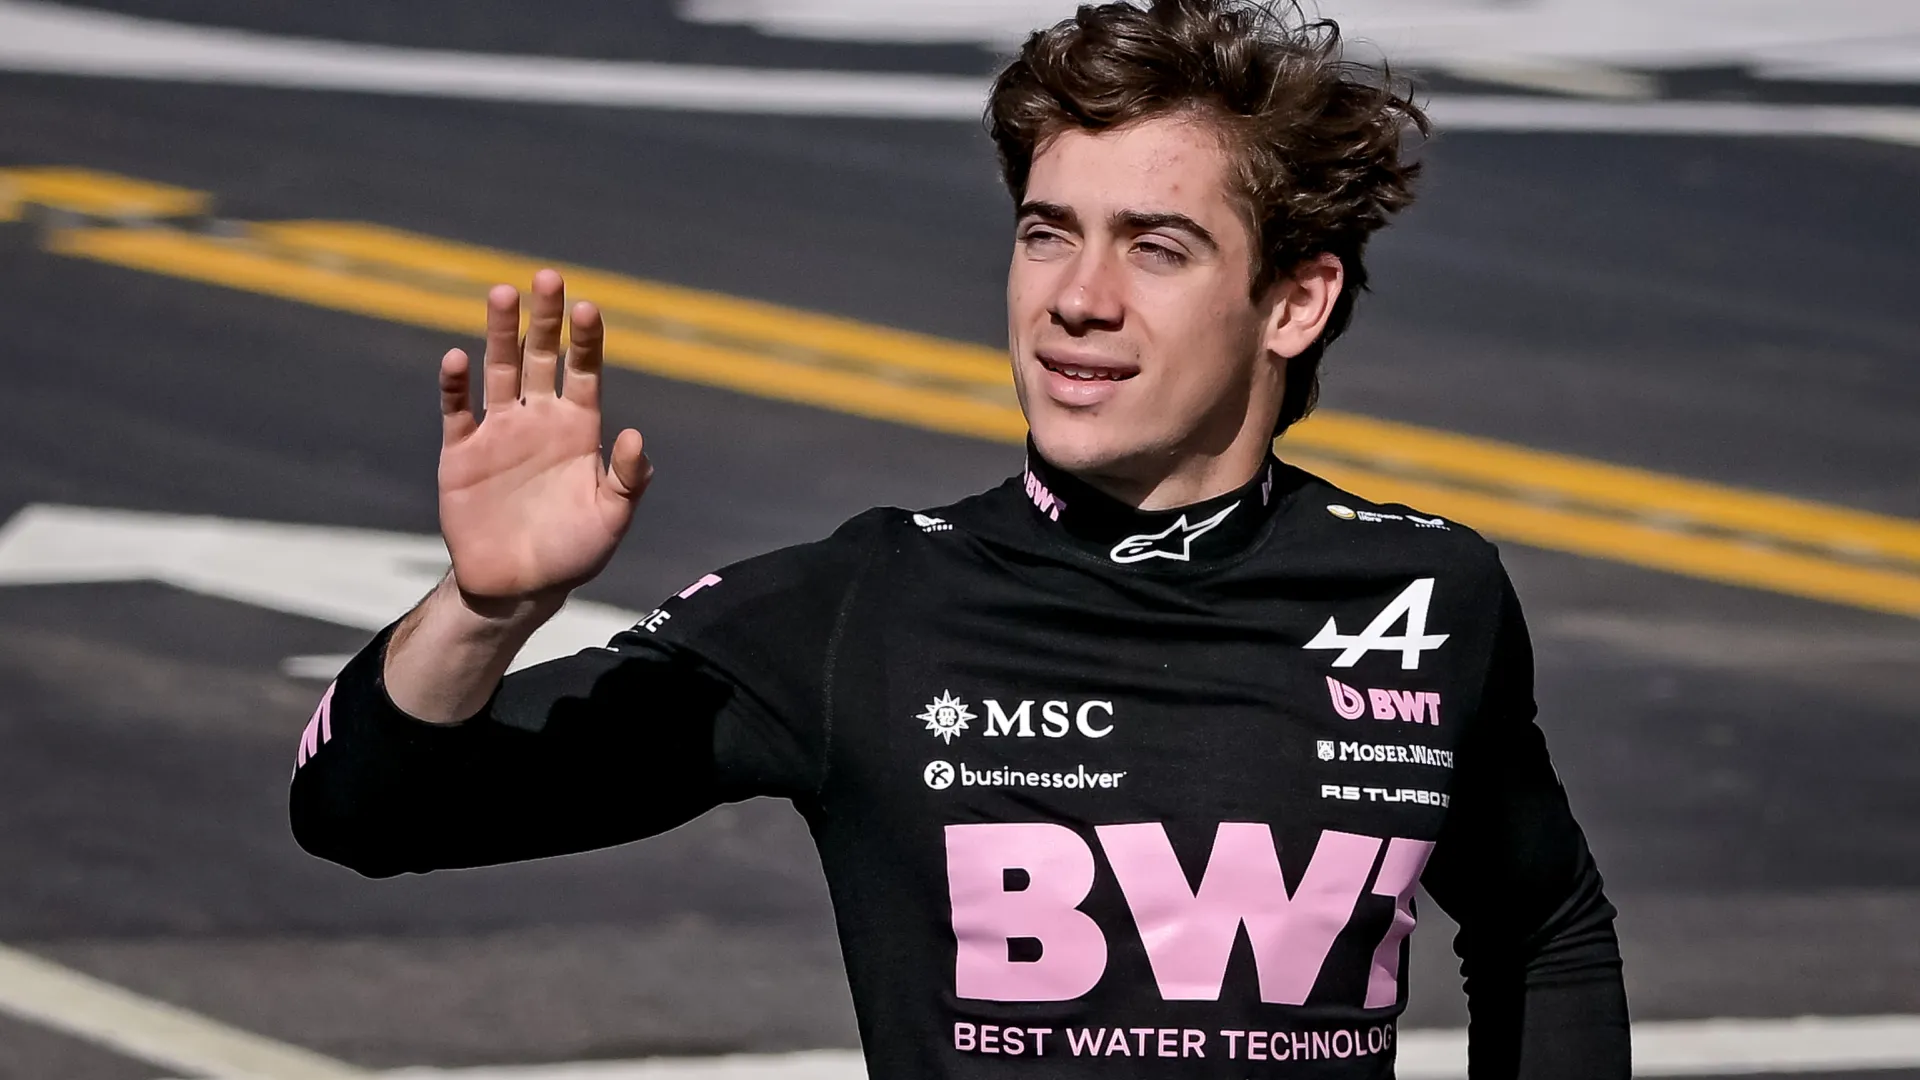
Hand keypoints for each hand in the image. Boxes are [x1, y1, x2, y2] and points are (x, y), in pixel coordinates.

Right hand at [436, 269, 650, 607]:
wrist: (518, 587)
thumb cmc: (573, 553)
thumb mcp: (611, 520)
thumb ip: (627, 480)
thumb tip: (636, 437)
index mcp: (578, 429)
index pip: (584, 372)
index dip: (585, 341)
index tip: (587, 308)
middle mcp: (539, 421)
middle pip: (541, 357)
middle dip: (545, 319)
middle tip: (547, 277)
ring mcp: (499, 433)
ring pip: (499, 371)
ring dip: (501, 334)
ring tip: (503, 293)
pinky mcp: (462, 454)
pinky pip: (458, 411)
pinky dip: (456, 385)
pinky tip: (458, 358)